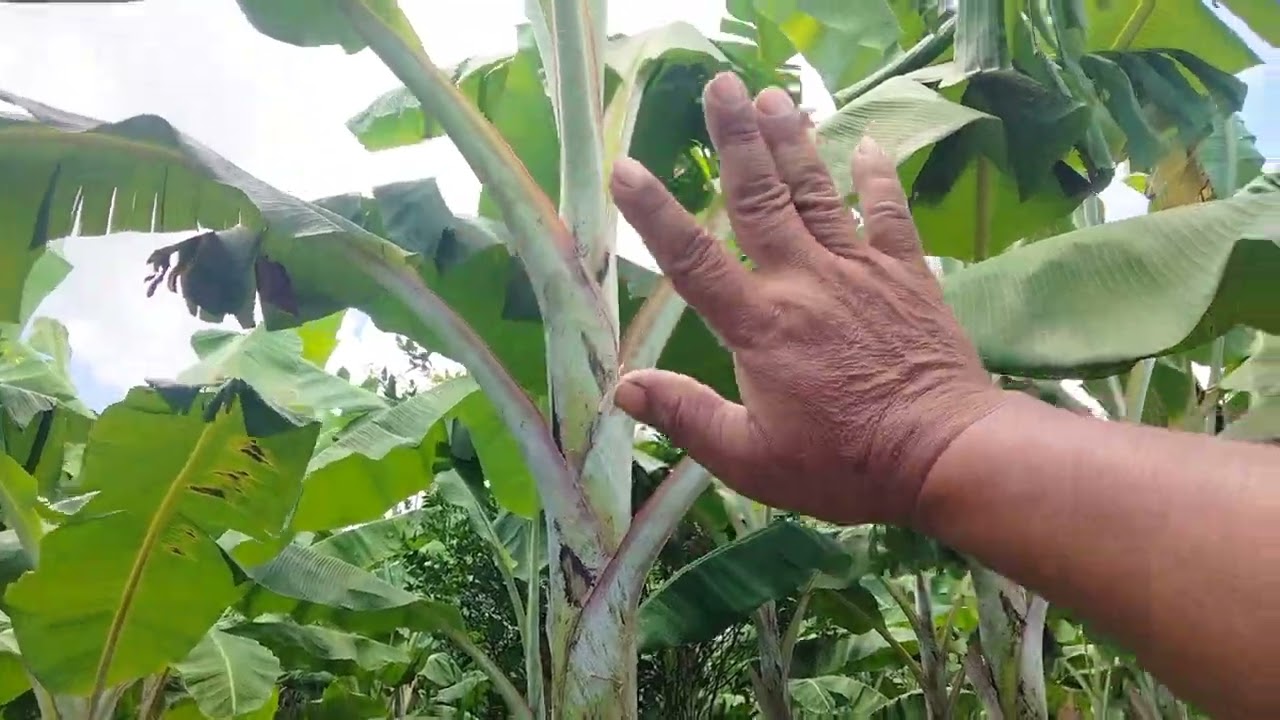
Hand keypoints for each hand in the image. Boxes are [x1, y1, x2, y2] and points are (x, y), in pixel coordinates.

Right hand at [609, 72, 1009, 526]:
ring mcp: (859, 271)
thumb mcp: (751, 460)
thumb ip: (687, 417)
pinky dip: (876, 178)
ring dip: (793, 142)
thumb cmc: (843, 466)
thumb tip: (625, 388)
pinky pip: (887, 215)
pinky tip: (867, 145)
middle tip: (720, 87)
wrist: (945, 453)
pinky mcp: (905, 275)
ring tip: (774, 97)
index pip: (693, 259)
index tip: (626, 168)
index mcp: (760, 325)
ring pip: (816, 193)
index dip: (654, 213)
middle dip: (736, 139)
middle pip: (759, 198)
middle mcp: (804, 282)